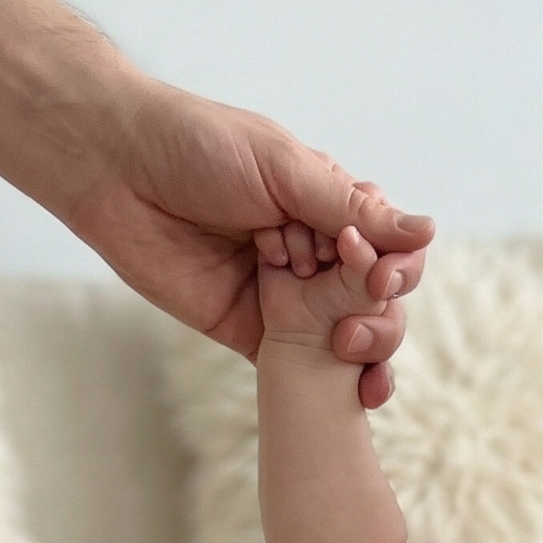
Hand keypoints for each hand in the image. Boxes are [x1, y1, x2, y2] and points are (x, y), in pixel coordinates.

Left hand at [67, 80, 430, 405]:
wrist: (114, 169)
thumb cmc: (196, 147)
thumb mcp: (285, 169)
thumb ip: (351, 209)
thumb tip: (428, 232)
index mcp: (327, 209)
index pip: (389, 247)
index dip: (394, 265)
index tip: (374, 269)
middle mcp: (315, 256)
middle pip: (378, 298)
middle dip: (381, 309)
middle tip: (360, 304)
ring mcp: (289, 300)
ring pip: (354, 337)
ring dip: (370, 348)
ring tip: (349, 345)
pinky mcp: (258, 336)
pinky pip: (311, 372)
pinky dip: (340, 387)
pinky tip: (361, 396)